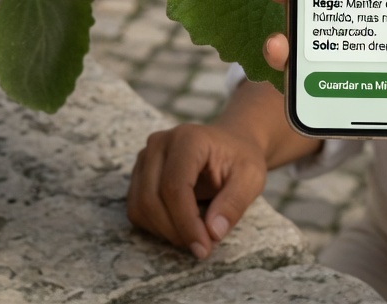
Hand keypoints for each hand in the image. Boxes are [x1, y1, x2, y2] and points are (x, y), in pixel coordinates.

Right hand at [126, 121, 267, 258]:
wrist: (231, 143)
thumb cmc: (241, 159)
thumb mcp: (251, 178)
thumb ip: (233, 203)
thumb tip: (212, 232)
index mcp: (188, 139)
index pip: (174, 186)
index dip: (186, 222)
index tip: (204, 248)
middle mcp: (160, 143)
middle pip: (152, 198)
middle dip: (175, 231)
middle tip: (203, 245)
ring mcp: (146, 156)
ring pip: (140, 206)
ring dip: (164, 231)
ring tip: (193, 234)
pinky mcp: (140, 172)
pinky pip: (136, 208)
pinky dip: (154, 226)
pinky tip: (179, 224)